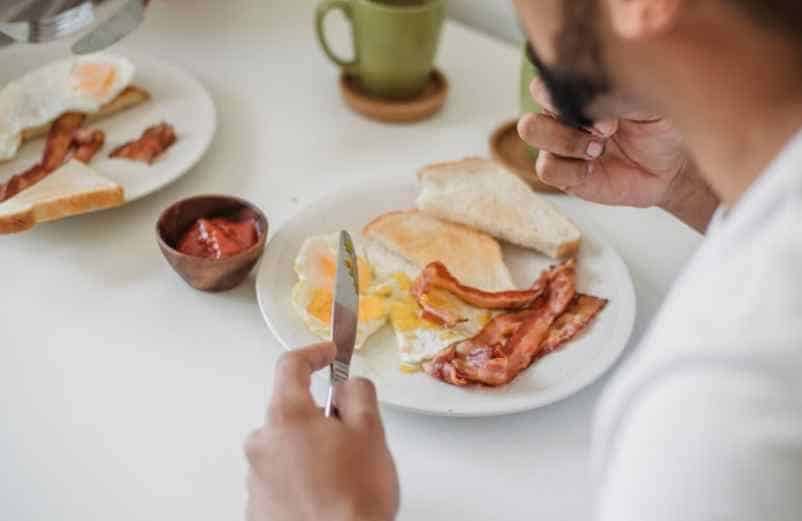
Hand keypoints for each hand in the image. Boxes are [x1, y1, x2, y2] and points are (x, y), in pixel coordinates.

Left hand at [245, 342, 399, 520]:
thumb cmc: (354, 498)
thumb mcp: (371, 431)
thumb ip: (358, 394)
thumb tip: (348, 387)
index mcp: (286, 417)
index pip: (291, 365)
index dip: (314, 353)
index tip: (328, 354)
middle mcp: (262, 444)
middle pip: (290, 411)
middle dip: (319, 415)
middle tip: (351, 435)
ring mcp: (256, 478)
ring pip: (286, 447)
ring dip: (310, 450)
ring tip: (342, 476)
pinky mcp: (258, 508)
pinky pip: (281, 479)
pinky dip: (301, 479)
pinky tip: (326, 495)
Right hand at [518, 78, 717, 231]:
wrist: (671, 165)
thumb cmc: (659, 124)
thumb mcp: (648, 95)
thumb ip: (619, 87)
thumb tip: (595, 92)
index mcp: (577, 90)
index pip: (546, 80)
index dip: (563, 90)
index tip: (604, 102)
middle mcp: (561, 115)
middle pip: (532, 106)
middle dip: (565, 118)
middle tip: (606, 129)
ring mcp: (559, 145)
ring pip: (531, 133)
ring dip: (566, 141)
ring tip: (600, 149)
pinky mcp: (565, 174)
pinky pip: (546, 169)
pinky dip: (571, 168)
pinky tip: (595, 168)